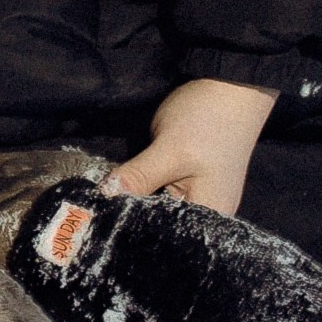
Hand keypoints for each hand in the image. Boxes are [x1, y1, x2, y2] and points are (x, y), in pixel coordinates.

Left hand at [107, 77, 280, 215]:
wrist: (229, 84)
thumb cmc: (209, 120)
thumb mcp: (170, 152)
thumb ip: (138, 178)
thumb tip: (104, 197)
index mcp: (211, 214)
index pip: (165, 238)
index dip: (133, 232)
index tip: (98, 226)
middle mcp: (206, 210)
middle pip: (159, 223)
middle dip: (130, 216)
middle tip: (92, 216)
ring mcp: (195, 192)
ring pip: (155, 205)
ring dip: (132, 200)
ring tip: (99, 206)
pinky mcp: (184, 176)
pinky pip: (157, 190)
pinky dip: (139, 187)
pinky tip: (119, 186)